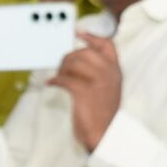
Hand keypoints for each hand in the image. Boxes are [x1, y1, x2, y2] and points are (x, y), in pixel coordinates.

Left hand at [50, 32, 121, 151]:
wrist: (105, 133)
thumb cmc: (102, 113)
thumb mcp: (108, 89)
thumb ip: (100, 74)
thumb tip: (76, 61)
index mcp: (115, 70)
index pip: (107, 45)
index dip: (92, 37)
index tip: (78, 33)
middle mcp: (108, 72)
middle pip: (84, 52)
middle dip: (69, 58)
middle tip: (61, 68)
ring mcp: (97, 81)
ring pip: (74, 62)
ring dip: (61, 69)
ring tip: (58, 78)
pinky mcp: (84, 91)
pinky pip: (65, 78)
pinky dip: (55, 80)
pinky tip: (51, 84)